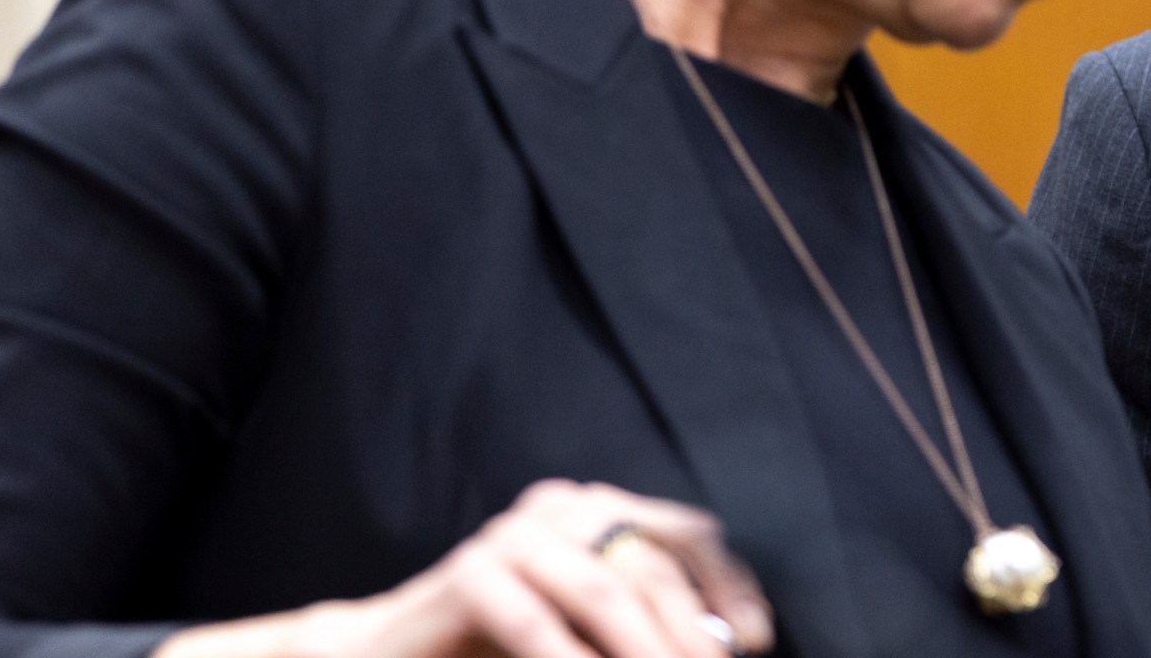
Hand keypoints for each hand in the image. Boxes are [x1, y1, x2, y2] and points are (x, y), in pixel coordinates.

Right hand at [151, 479, 774, 657]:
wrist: (395, 649)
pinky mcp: (469, 572)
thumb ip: (644, 619)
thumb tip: (726, 643)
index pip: (687, 534)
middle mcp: (562, 507)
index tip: (755, 640)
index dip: (727, 587)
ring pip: (603, 592)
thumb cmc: (502, 643)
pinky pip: (536, 622)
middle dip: (687, 634)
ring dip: (642, 649)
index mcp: (600, 509)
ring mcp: (512, 533)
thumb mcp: (589, 625)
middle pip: (649, 567)